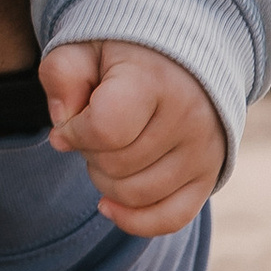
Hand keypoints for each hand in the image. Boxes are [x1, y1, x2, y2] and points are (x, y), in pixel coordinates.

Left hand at [40, 40, 222, 235]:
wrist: (178, 62)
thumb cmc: (121, 59)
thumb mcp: (83, 50)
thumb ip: (62, 78)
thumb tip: (61, 135)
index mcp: (155, 80)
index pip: (105, 129)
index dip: (74, 133)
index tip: (70, 122)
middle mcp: (188, 118)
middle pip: (115, 165)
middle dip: (89, 153)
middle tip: (93, 130)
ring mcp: (203, 151)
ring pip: (135, 195)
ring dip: (105, 181)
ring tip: (108, 151)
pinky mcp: (209, 176)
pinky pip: (170, 219)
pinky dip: (133, 220)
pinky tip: (107, 206)